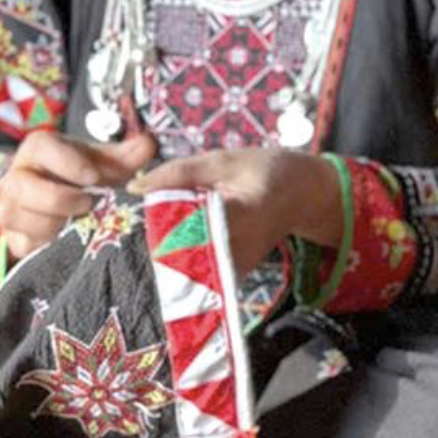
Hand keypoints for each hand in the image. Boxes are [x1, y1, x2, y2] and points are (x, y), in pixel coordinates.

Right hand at [0, 129, 156, 261]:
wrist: (69, 204)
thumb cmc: (88, 176)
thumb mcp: (108, 163)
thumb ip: (128, 155)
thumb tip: (148, 145)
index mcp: (39, 150)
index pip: (40, 147)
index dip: (67, 163)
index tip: (93, 177)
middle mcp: (16, 177)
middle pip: (20, 187)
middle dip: (57, 199)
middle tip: (89, 204)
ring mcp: (10, 209)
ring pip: (16, 218)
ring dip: (53, 224)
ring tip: (80, 223)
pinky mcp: (14, 239)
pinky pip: (23, 245)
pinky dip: (48, 245)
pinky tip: (69, 240)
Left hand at [139, 148, 344, 275]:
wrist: (302, 196)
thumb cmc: (265, 172)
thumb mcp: (224, 162)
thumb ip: (179, 173)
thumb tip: (135, 188)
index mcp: (241, 213)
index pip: (191, 227)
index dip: (160, 226)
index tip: (137, 221)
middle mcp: (240, 248)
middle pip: (184, 254)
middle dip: (156, 243)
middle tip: (137, 231)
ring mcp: (237, 267)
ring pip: (188, 269)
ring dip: (166, 253)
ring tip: (156, 236)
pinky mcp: (233, 275)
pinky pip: (198, 273)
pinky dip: (182, 260)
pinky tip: (176, 244)